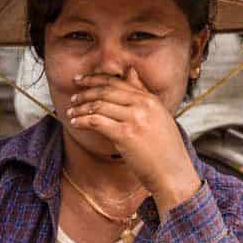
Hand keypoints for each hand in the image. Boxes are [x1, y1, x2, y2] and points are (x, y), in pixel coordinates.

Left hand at [65, 68, 201, 214]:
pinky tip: (75, 124)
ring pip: (99, 105)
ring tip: (70, 113)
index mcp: (150, 99)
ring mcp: (135, 118)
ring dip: (80, 109)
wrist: (172, 172)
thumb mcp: (157, 115)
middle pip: (106, 91)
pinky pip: (96, 122)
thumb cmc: (164, 149)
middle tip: (72, 97)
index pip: (117, 81)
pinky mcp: (125, 134)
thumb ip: (142, 93)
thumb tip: (130, 70)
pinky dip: (82, 121)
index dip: (95, 79)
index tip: (80, 80)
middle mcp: (143, 105)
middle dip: (85, 93)